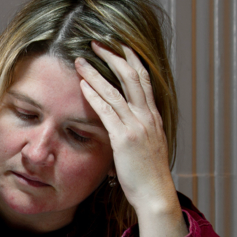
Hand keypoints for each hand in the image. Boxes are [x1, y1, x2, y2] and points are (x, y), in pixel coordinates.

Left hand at [75, 42, 187, 236]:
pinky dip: (95, 96)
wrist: (155, 194)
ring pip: (116, 90)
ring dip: (96, 73)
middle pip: (131, 76)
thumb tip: (124, 132)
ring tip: (81, 60)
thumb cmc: (148, 178)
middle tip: (97, 42)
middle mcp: (147, 117)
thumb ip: (137, 135)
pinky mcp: (124, 139)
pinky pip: (107, 112)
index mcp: (153, 117)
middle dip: (113, 56)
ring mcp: (137, 126)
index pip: (143, 79)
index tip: (119, 46)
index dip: (131, 60)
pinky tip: (84, 85)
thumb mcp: (146, 149)